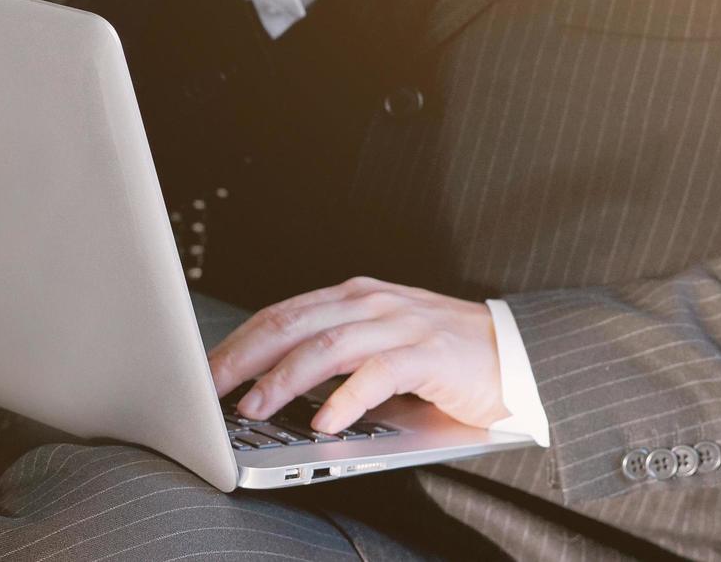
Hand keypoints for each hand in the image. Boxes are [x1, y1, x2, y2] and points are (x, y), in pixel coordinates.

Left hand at [207, 276, 508, 434]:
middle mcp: (370, 303)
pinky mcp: (428, 354)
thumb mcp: (379, 345)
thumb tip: (268, 390)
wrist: (517, 352)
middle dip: (242, 357)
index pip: (281, 314)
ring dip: (283, 380)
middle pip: (290, 324)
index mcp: (352, 298)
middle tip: (207, 387)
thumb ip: (334, 357)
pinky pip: (378, 374)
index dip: (237, 341)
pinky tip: (324, 422)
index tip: (202, 369)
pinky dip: (346, 399)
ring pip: (326, 346)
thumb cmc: (442, 357)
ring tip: (253, 408)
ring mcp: (399, 325)